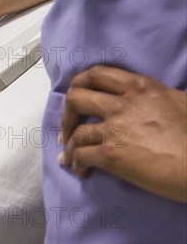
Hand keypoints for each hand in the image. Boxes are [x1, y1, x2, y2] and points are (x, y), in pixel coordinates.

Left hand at [58, 65, 186, 202]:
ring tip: (69, 154)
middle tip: (70, 127)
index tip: (79, 98)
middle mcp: (122, 103)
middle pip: (76, 97)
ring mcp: (114, 128)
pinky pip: (81, 155)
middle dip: (67, 113)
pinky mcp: (111, 154)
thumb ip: (158, 98)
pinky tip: (80, 170)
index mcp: (140, 87)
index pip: (97, 74)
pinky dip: (75, 163)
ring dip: (69, 144)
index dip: (80, 85)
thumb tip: (157, 101)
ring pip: (76, 131)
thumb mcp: (181, 102)